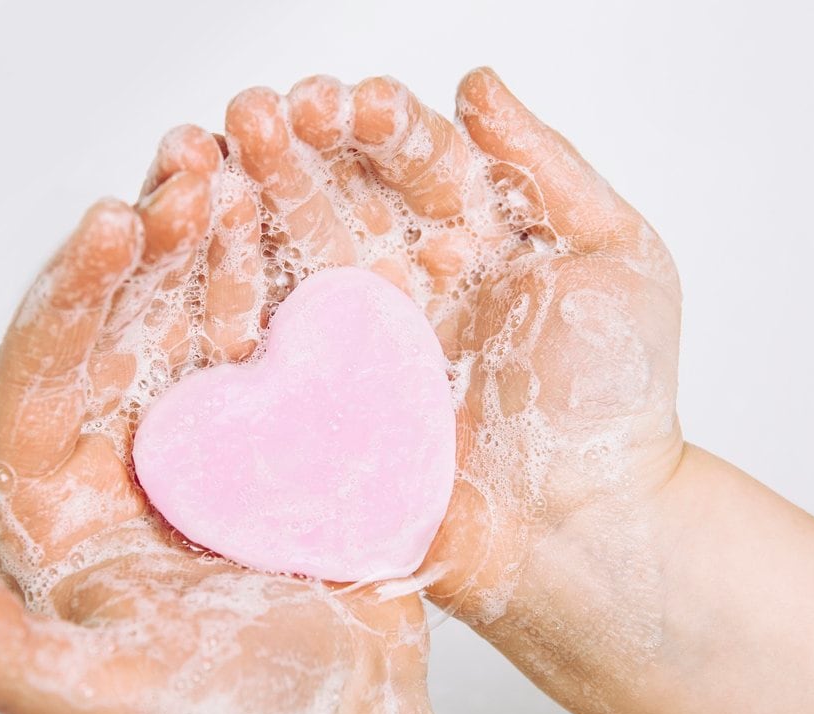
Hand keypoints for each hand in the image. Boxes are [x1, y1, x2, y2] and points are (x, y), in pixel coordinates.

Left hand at [0, 137, 481, 713]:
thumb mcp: (109, 707)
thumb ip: (3, 658)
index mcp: (58, 505)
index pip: (41, 381)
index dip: (71, 298)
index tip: (114, 223)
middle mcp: (120, 455)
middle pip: (117, 328)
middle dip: (148, 242)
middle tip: (185, 164)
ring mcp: (201, 436)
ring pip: (191, 317)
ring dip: (210, 240)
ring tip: (237, 167)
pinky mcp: (270, 430)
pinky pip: (268, 341)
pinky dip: (280, 280)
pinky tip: (293, 224)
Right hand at [219, 68, 681, 707]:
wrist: (583, 528)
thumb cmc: (614, 402)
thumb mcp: (616, 257)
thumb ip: (546, 166)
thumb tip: (477, 85)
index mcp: (468, 236)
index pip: (407, 159)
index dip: (372, 126)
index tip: (345, 103)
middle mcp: (404, 280)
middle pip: (334, 196)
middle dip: (291, 151)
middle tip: (259, 116)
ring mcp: (353, 342)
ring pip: (285, 257)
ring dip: (244, 207)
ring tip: (210, 162)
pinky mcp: (317, 402)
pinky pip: (263, 341)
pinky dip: (225, 294)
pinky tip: (197, 248)